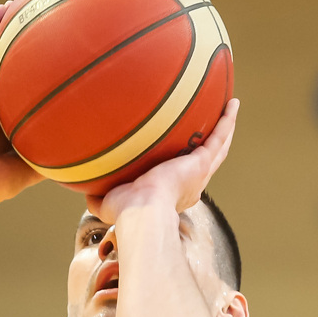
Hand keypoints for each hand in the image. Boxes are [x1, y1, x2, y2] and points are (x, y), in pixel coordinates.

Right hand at [0, 3, 44, 207]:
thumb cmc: (2, 182)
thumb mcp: (38, 163)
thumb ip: (59, 152)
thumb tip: (92, 149)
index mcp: (6, 112)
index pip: (17, 76)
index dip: (28, 54)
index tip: (43, 33)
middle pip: (2, 58)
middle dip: (12, 32)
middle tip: (25, 7)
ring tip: (6, 5)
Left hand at [85, 98, 239, 223]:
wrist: (141, 212)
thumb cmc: (124, 213)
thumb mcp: (107, 203)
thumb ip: (98, 195)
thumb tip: (85, 188)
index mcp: (173, 195)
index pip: (182, 178)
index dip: (185, 168)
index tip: (183, 157)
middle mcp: (191, 185)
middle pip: (207, 160)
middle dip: (211, 144)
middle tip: (217, 127)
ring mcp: (199, 173)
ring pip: (218, 147)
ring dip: (226, 128)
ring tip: (231, 108)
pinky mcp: (202, 162)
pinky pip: (219, 136)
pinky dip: (227, 120)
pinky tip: (232, 103)